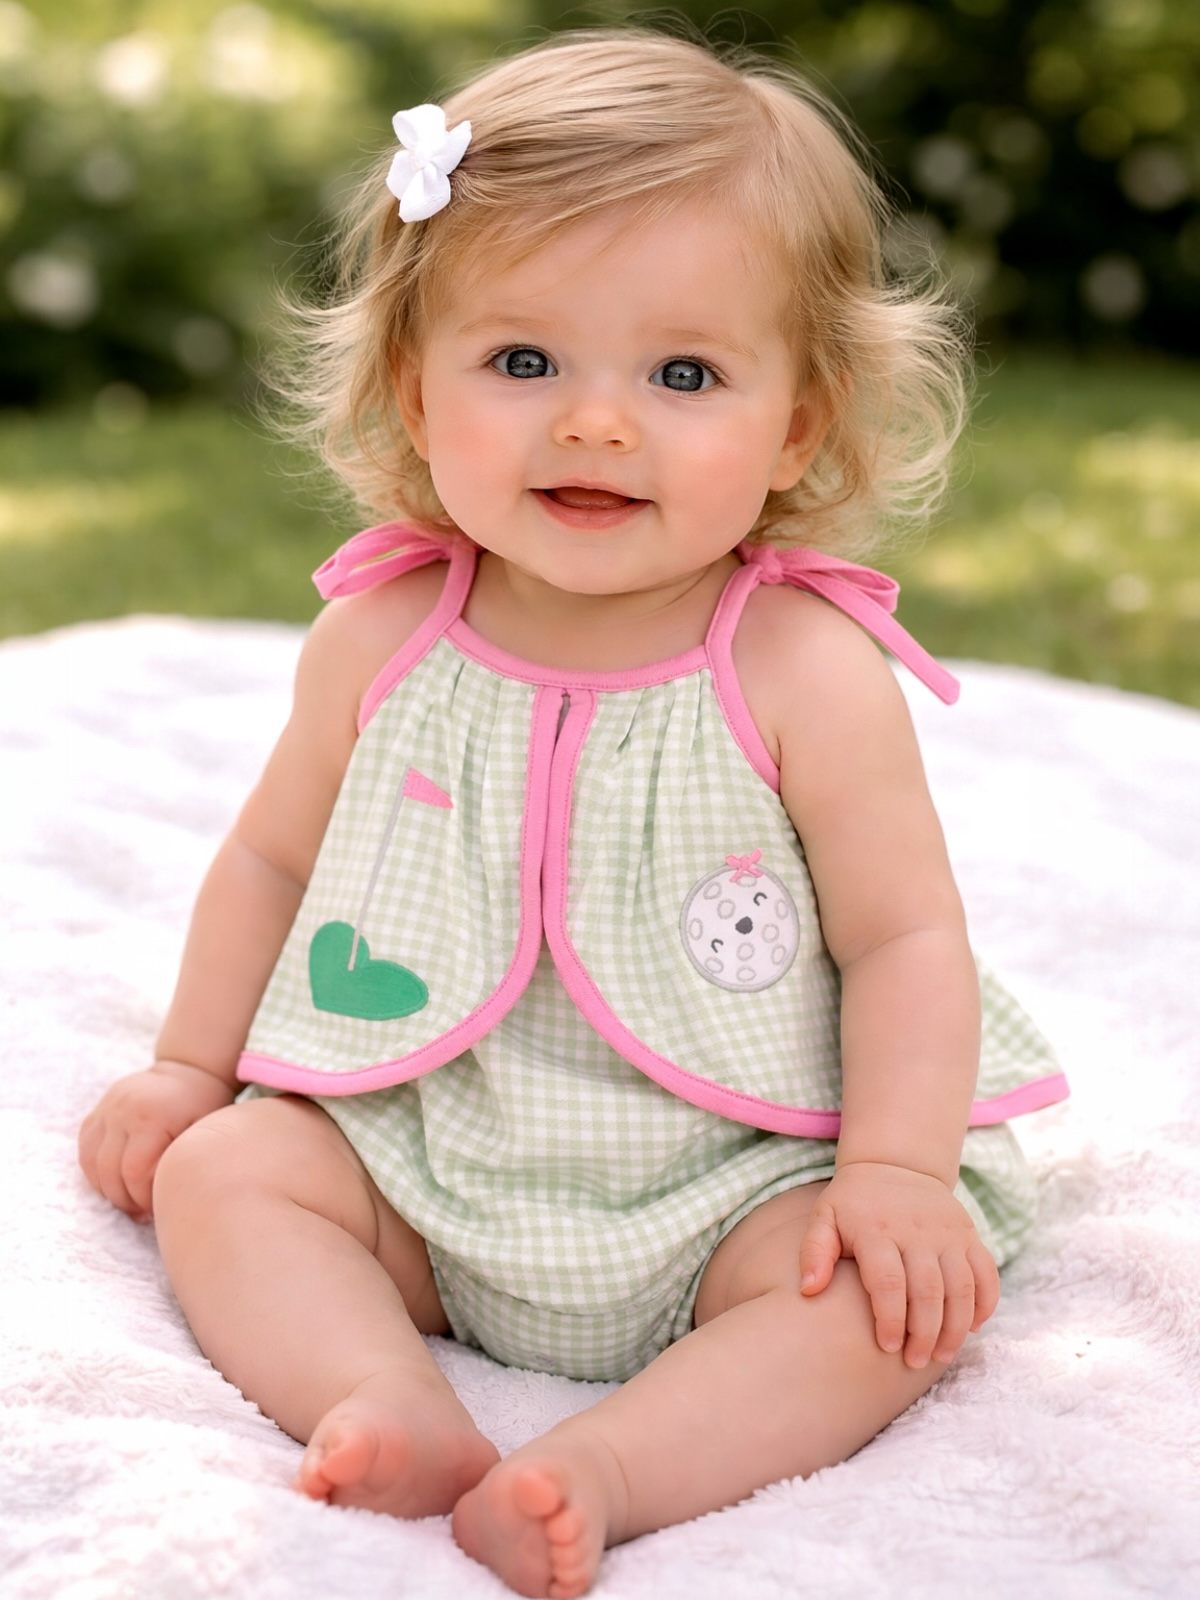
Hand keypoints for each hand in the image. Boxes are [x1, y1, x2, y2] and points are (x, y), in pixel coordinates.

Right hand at [78, 1061, 235, 1221]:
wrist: (188, 1071)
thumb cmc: (203, 1106)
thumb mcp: (203, 1131)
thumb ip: (181, 1161)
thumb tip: (164, 1198)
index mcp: (149, 1116)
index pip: (134, 1173)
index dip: (144, 1198)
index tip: (160, 1206)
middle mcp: (121, 1111)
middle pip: (108, 1173)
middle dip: (125, 1200)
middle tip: (143, 1212)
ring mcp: (105, 1110)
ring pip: (91, 1165)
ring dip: (107, 1190)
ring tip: (130, 1200)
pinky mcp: (96, 1113)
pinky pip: (86, 1151)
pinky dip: (96, 1173)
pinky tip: (116, 1182)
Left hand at [798, 1161, 999, 1368]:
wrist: (895, 1164)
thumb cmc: (854, 1202)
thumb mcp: (825, 1217)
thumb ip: (813, 1251)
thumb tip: (808, 1290)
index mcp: (878, 1229)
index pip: (889, 1283)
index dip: (890, 1320)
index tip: (886, 1347)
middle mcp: (918, 1231)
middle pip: (929, 1291)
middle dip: (924, 1334)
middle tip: (914, 1361)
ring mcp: (948, 1232)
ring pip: (962, 1288)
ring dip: (955, 1327)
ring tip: (942, 1355)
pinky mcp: (969, 1234)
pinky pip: (987, 1273)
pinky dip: (985, 1303)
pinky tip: (971, 1328)